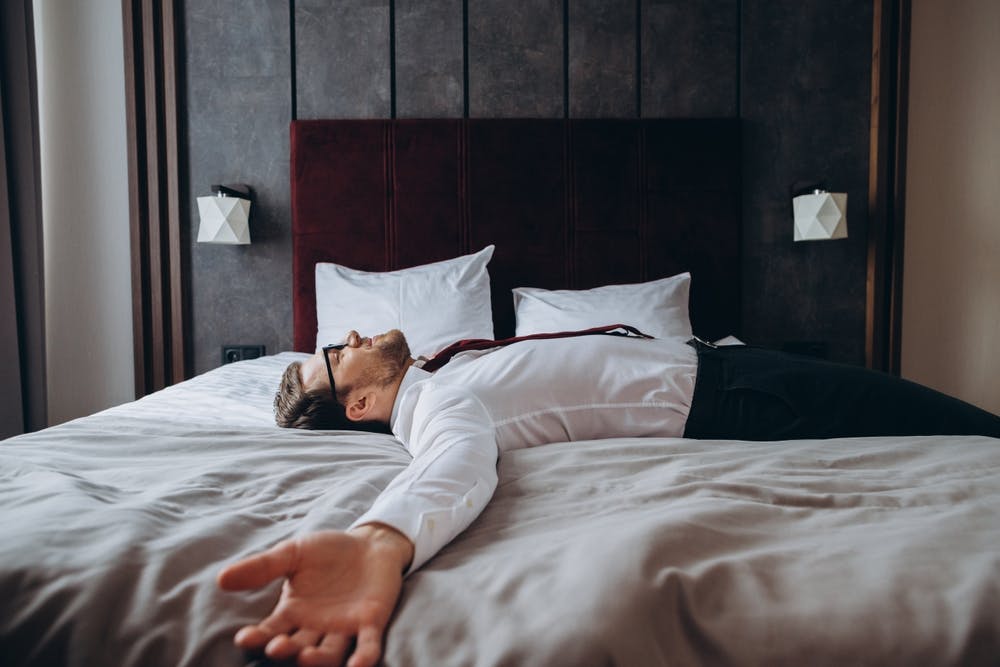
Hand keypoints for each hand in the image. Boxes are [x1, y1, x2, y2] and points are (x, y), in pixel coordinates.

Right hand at [217, 524, 413, 666]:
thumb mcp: (293, 553)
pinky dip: (364, 657)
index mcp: (292, 613)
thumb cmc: (328, 551)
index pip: (269, 632)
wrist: (370, 543)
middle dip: (286, 650)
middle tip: (276, 647)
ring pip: (328, 654)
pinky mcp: (371, 623)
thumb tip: (221, 579)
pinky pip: (367, 646)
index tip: (244, 638)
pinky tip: (358, 665)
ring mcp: (344, 628)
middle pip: (297, 647)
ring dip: (317, 660)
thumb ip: (262, 567)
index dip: (257, 638)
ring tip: (305, 657)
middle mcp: (315, 627)